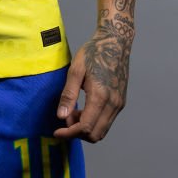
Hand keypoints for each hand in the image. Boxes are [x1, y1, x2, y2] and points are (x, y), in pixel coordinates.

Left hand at [53, 27, 130, 142]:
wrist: (115, 43)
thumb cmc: (94, 53)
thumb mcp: (76, 70)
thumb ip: (68, 94)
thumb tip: (61, 116)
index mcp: (100, 96)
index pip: (85, 127)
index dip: (69, 133)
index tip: (56, 132)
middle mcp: (113, 104)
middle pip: (95, 135)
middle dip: (77, 132)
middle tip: (66, 117)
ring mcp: (119, 104)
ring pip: (102, 131)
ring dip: (86, 128)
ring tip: (74, 111)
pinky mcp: (121, 102)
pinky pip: (107, 122)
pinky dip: (94, 122)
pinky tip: (85, 108)